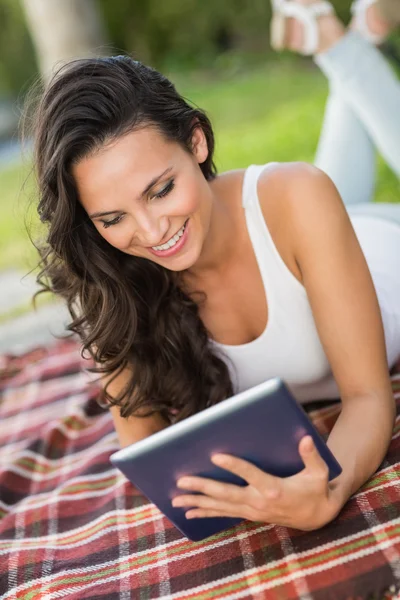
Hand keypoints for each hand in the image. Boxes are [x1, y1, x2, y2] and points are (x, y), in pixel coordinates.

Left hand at [172, 436, 343, 530]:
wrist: (317, 517)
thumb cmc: (316, 490)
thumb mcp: (319, 473)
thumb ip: (311, 455)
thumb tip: (304, 437)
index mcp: (274, 489)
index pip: (250, 474)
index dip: (233, 465)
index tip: (215, 455)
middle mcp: (259, 502)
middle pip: (227, 494)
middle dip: (203, 487)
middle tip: (182, 480)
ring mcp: (253, 511)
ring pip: (221, 506)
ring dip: (198, 502)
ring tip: (176, 499)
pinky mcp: (250, 514)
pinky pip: (224, 514)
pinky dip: (206, 512)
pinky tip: (190, 511)